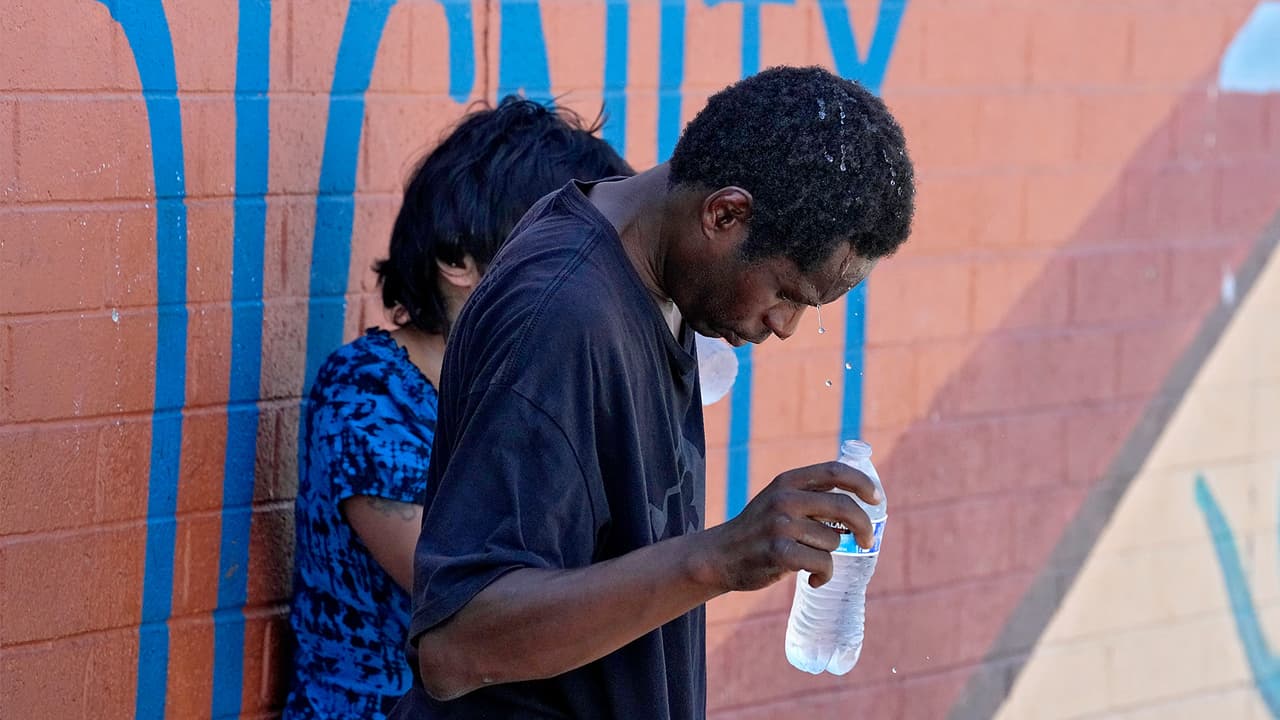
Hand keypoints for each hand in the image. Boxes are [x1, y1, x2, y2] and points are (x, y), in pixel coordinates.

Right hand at [694, 461, 880, 592]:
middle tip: (867, 541)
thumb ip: (810, 495)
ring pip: (834, 541)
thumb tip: (859, 501)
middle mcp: (785, 498)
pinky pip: (823, 564)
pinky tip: (813, 578)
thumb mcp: (778, 500)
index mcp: (788, 481)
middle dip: (864, 526)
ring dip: (829, 556)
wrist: (720, 556)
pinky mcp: (780, 552)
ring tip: (809, 561)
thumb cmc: (759, 531)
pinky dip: (824, 575)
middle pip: (844, 507)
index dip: (862, 482)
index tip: (877, 498)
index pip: (835, 470)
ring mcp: (781, 525)